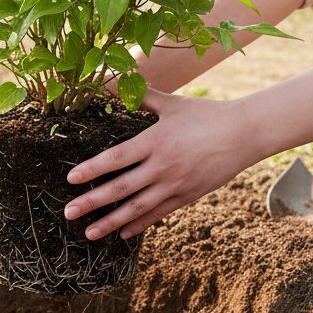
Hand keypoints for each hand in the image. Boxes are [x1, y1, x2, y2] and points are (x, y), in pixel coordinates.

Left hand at [62, 87, 258, 240]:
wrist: (243, 134)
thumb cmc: (205, 114)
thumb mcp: (172, 103)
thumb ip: (143, 95)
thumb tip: (117, 79)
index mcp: (154, 141)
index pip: (116, 158)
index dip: (92, 169)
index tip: (70, 179)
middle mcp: (161, 166)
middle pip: (120, 188)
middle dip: (92, 202)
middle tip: (69, 213)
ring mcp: (175, 185)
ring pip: (137, 208)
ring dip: (111, 221)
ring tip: (90, 233)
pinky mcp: (187, 196)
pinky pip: (158, 213)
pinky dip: (139, 224)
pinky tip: (123, 233)